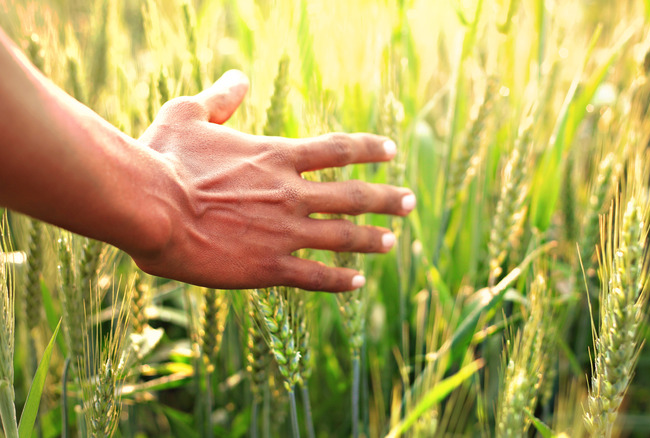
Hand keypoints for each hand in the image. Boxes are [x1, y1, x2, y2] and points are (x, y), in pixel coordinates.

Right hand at [132, 70, 414, 291]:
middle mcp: (290, 193)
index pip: (337, 150)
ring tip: (393, 242)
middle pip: (353, 195)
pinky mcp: (268, 267)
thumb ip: (219, 98)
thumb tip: (238, 77)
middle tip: (410, 202)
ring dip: (371, 240)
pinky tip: (356, 282)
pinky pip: (314, 275)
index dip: (369, 149)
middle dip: (386, 199)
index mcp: (276, 156)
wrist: (150, 207)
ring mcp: (283, 232)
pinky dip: (338, 279)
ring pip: (342, 236)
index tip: (391, 150)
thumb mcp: (187, 114)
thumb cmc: (162, 159)